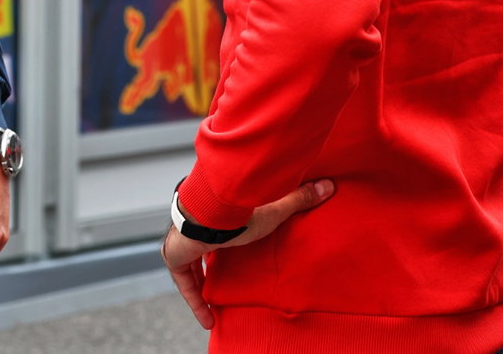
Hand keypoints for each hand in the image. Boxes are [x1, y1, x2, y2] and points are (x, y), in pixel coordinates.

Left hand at [161, 178, 334, 329]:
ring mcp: (180, 240)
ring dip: (199, 286)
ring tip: (213, 308)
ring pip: (188, 267)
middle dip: (205, 266)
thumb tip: (328, 186)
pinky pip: (184, 282)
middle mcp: (194, 226)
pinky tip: (207, 317)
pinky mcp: (174, 255)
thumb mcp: (273, 209)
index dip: (221, 242)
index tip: (227, 250)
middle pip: (198, 251)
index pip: (216, 231)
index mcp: (214, 213)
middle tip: (217, 285)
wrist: (209, 212)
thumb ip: (298, 199)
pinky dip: (194, 299)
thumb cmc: (239, 209)